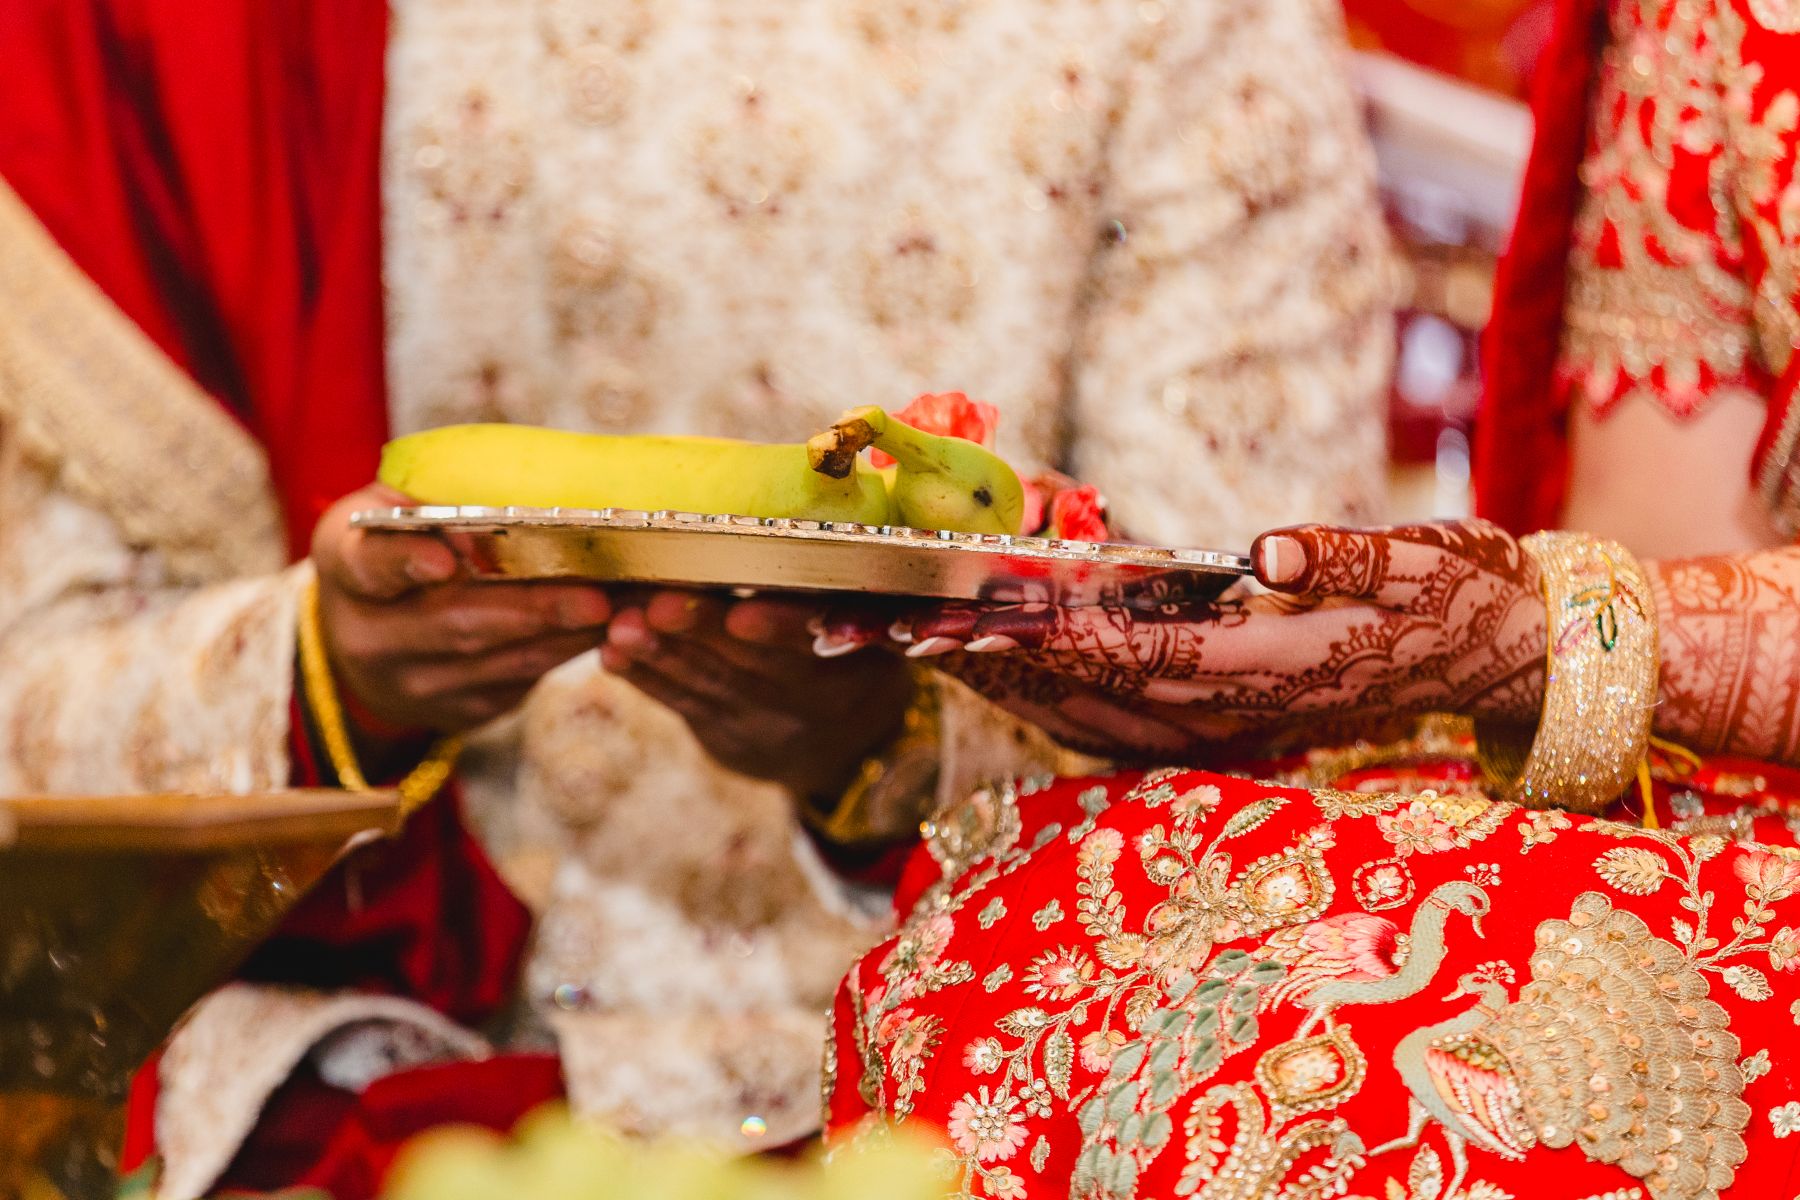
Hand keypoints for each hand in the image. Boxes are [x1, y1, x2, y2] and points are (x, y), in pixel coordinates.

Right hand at [312, 485, 614, 740]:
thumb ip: (437, 495)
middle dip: (534, 610)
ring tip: (629, 608)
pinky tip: (618, 627)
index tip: (443, 561)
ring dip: (572, 633)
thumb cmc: (399, 546)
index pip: (371, 565)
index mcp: (350, 567)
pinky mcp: (464, 710)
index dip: (406, 562)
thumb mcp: (394, 511)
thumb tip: (532, 471)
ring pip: (506, 661)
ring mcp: (419, 683)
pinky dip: (575, 649)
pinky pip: (528, 680)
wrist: (374, 641)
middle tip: (596, 598)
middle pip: (458, 624)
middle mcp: (373, 636)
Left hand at [601, 591, 915, 796]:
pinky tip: (613, 655)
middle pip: (752, 662)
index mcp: (852, 655)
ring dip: (661, 652)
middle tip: (657, 605)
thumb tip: (775, 517)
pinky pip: (684, 705)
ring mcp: (767, 722)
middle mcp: (812, 696)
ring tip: (621, 625)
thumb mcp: (866, 625)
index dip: (781, 629)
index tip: (743, 615)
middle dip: (701, 630)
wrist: (844, 746)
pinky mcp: (727, 738)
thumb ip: (830, 589)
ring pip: (710, 682)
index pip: (816, 641)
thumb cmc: (846, 651)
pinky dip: (647, 678)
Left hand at [892, 520, 1547, 759]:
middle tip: (880, 634)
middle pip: (1077, 688)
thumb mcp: (1417, 560)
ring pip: (1082, 713)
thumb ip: (1336, 554)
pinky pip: (1113, 722)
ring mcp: (1222, 726)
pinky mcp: (1222, 722)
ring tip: (910, 654)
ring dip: (994, 686)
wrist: (1502, 656)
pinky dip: (1044, 701)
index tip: (950, 615)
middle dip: (977, 662)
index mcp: (1263, 664)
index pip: (1123, 647)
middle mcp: (1228, 709)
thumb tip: (1265, 546)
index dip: (1031, 630)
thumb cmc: (1459, 595)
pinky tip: (996, 680)